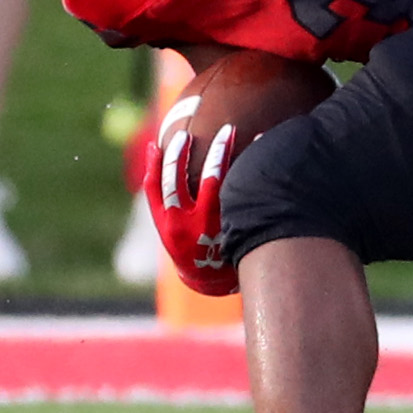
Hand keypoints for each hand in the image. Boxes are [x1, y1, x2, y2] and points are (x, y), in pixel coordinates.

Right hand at [149, 95, 243, 296]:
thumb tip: (166, 168)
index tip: (160, 142)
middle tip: (188, 133)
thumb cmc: (193, 249)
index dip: (154, 164)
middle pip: (176, 180)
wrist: (214, 281)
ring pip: (211, 180)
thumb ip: (169, 206)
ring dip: (219, 153)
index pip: (154, 188)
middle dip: (180, 154)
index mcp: (165, 225)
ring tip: (228, 131)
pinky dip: (248, 168)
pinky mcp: (233, 224)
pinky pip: (240, 190)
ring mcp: (209, 224)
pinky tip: (259, 147)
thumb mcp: (174, 234)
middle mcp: (182, 224)